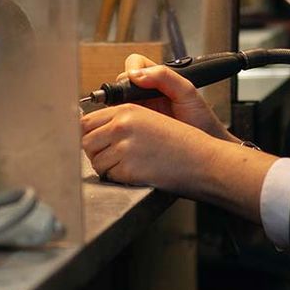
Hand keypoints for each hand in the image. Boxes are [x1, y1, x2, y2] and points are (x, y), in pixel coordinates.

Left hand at [80, 104, 276, 222]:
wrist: (203, 160)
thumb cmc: (181, 141)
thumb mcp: (150, 119)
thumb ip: (121, 119)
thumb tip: (90, 127)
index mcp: (127, 111)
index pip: (87, 121)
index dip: (87, 134)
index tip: (93, 141)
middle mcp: (123, 126)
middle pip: (86, 141)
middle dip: (94, 151)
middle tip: (110, 157)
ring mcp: (124, 147)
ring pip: (95, 161)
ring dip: (106, 167)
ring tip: (126, 165)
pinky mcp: (129, 168)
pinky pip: (109, 176)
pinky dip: (119, 178)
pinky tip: (135, 173)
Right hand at [121, 53, 238, 142]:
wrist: (203, 148)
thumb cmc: (201, 120)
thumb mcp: (187, 92)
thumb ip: (165, 76)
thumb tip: (136, 74)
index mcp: (158, 78)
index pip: (134, 64)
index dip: (131, 71)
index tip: (134, 83)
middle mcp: (147, 91)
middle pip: (122, 82)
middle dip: (125, 92)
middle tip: (135, 104)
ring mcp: (140, 108)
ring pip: (119, 102)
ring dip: (122, 108)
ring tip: (137, 117)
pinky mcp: (135, 126)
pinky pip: (121, 120)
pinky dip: (122, 122)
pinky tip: (134, 127)